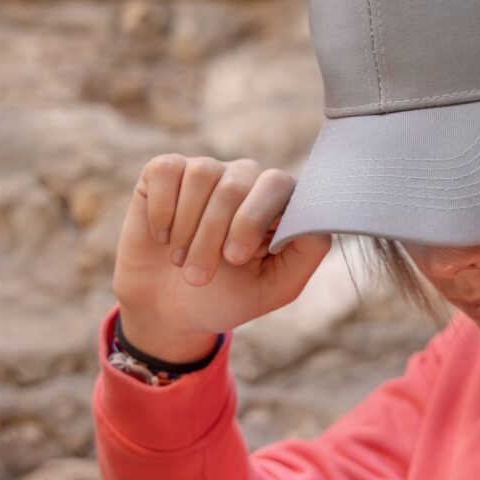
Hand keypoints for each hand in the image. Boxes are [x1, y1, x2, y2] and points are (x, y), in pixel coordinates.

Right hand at [112, 154, 331, 362]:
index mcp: (279, 202)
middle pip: (237, 185)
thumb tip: (317, 218)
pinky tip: (163, 237)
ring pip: (203, 175)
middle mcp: (247, 178)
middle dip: (214, 235)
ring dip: (188, 229)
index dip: (254, 218)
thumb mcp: (275, 286)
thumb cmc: (227, 296)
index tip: (235, 259)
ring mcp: (208, 170)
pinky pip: (168, 171)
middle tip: (199, 276)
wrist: (168, 309)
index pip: (279, 185)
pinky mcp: (167, 171)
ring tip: (182, 261)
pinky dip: (163, 210)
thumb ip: (307, 252)